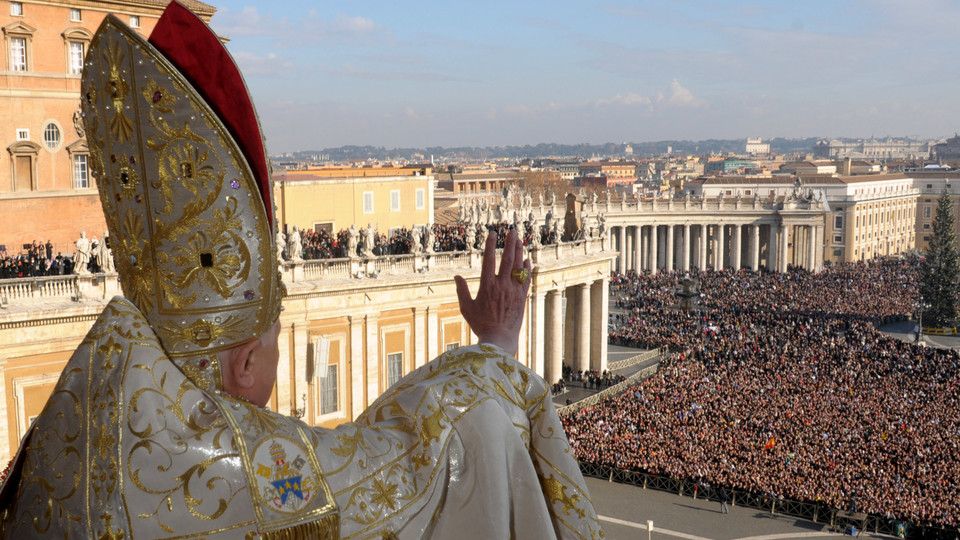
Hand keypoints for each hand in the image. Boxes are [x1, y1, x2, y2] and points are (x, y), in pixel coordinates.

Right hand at [455, 228, 531, 355]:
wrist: (500, 339)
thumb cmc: (480, 324)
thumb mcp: (466, 308)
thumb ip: (461, 291)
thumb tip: (456, 276)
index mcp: (487, 286)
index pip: (489, 260)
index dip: (490, 245)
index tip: (492, 233)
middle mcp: (502, 286)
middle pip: (507, 259)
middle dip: (509, 243)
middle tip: (511, 230)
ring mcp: (514, 291)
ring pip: (518, 267)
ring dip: (519, 251)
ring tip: (519, 239)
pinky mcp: (522, 297)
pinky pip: (526, 279)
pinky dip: (527, 268)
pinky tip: (527, 259)